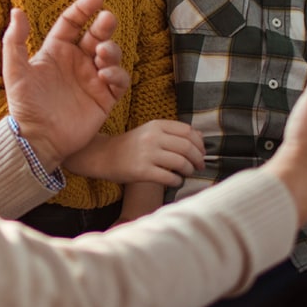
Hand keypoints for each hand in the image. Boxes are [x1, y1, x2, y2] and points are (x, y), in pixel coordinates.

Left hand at [3, 0, 129, 171]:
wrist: (37, 140)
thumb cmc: (24, 106)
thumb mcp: (15, 71)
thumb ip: (15, 41)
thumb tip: (17, 10)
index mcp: (57, 51)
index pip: (73, 23)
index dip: (84, 8)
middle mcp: (77, 62)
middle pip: (96, 35)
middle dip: (105, 25)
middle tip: (107, 19)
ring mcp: (92, 79)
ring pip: (111, 55)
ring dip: (111, 50)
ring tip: (101, 54)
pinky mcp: (105, 98)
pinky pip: (119, 81)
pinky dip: (117, 75)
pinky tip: (105, 75)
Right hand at [64, 120, 205, 185]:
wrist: (104, 155)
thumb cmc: (131, 145)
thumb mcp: (151, 132)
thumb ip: (174, 132)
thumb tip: (201, 136)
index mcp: (157, 125)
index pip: (188, 131)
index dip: (199, 143)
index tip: (202, 152)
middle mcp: (152, 137)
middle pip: (187, 147)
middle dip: (198, 158)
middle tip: (200, 165)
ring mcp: (147, 154)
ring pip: (180, 162)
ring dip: (189, 170)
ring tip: (188, 173)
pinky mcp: (142, 171)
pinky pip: (168, 177)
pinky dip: (177, 181)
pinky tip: (176, 181)